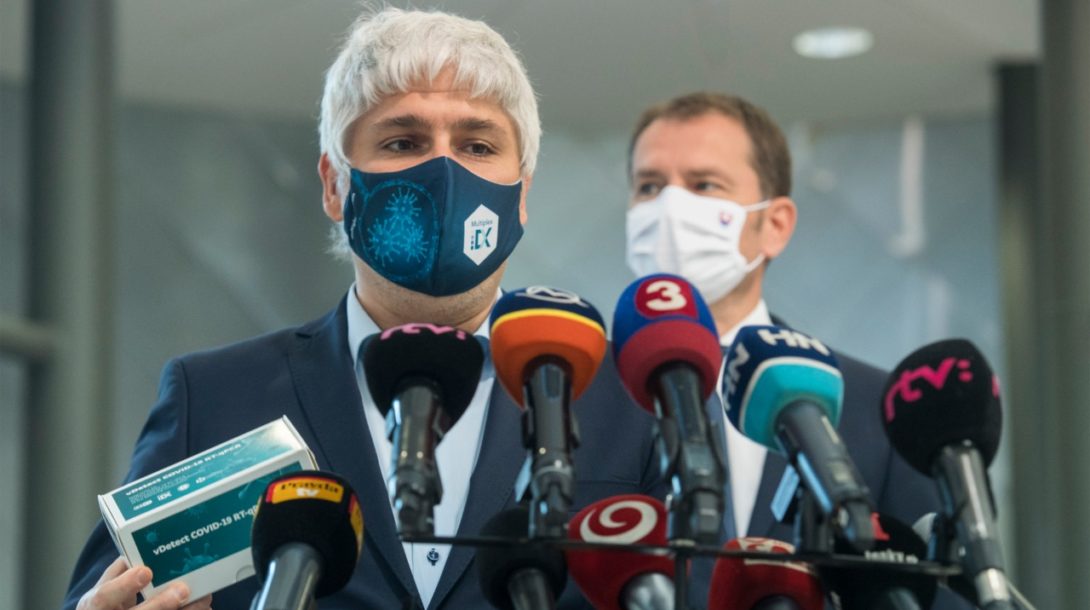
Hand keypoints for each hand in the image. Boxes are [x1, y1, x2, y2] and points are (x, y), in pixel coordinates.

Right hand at [76, 557, 212, 609]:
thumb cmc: (105, 605)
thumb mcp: (104, 587)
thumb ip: (118, 571)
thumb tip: (137, 552)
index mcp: (95, 605)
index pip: (104, 597)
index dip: (124, 585)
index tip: (146, 571)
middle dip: (160, 604)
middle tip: (183, 590)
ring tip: (203, 600)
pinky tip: (204, 608)